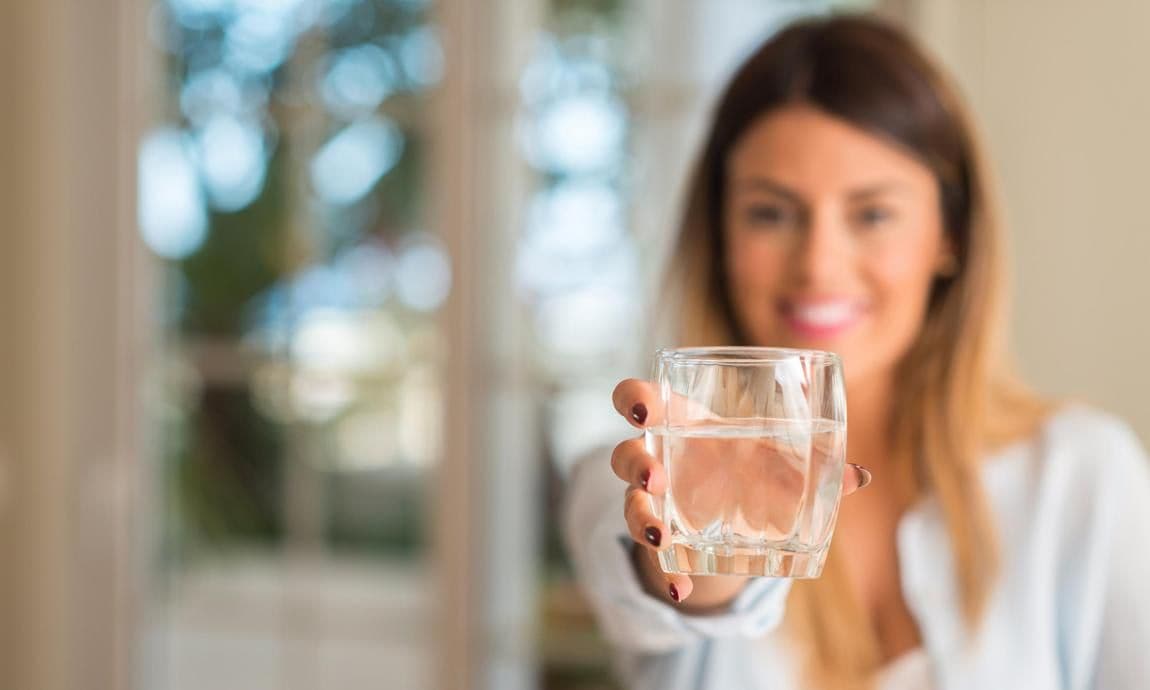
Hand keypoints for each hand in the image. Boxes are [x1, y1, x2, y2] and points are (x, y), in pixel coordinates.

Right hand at [610, 378, 871, 607]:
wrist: (737, 515)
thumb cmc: (752, 467)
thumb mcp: (779, 464)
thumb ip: (814, 467)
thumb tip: (861, 476)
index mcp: (681, 423)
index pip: (638, 400)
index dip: (633, 401)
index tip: (644, 413)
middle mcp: (658, 459)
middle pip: (624, 453)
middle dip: (635, 464)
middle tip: (657, 478)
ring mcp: (654, 502)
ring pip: (630, 504)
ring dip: (641, 519)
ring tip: (662, 536)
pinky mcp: (661, 540)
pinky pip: (653, 558)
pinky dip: (665, 575)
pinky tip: (681, 590)